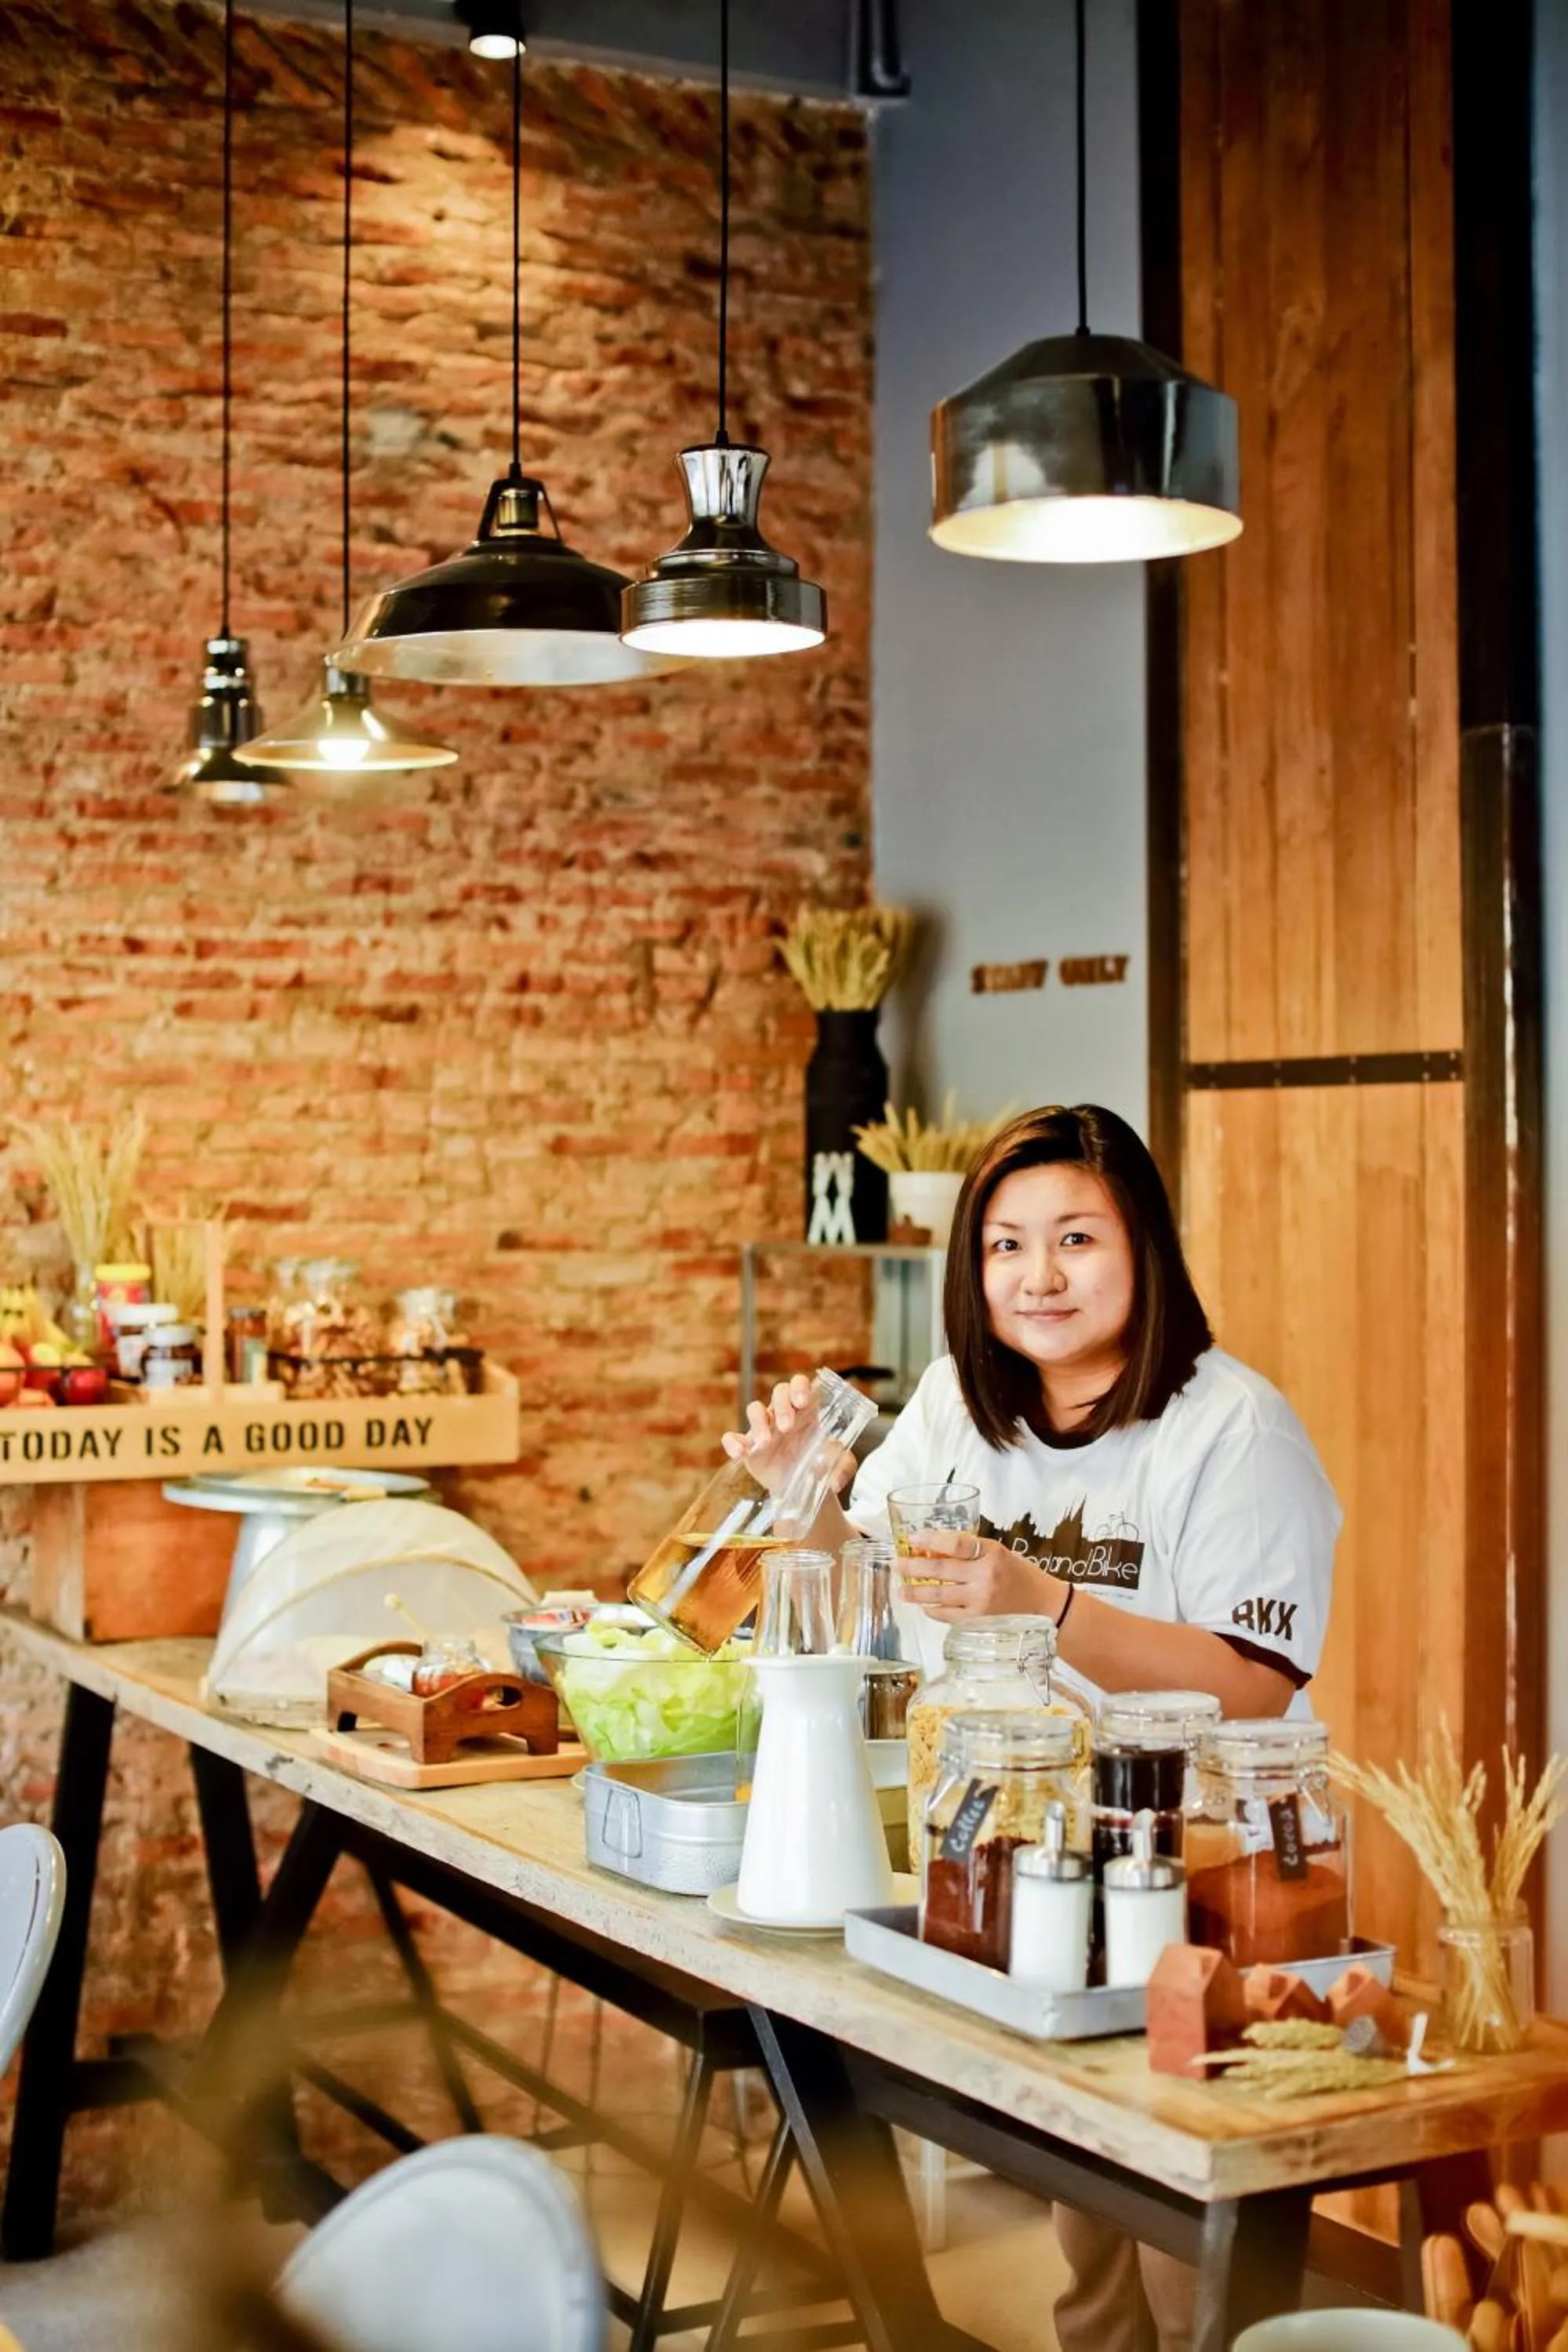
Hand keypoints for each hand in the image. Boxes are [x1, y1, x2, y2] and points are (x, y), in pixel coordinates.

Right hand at [721, 1375, 855, 1500]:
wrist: (801, 1488)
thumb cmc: (819, 1465)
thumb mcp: (838, 1465)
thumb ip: (843, 1468)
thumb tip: (835, 1482)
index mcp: (806, 1411)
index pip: (800, 1384)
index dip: (799, 1387)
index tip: (802, 1402)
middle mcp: (783, 1414)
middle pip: (779, 1392)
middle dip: (782, 1405)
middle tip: (787, 1427)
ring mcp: (764, 1429)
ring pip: (755, 1409)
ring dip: (759, 1422)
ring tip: (766, 1442)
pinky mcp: (748, 1447)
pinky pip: (732, 1436)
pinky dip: (732, 1442)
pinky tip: (740, 1453)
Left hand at [902, 1528, 1067, 1623]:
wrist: (1045, 1605)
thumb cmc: (1020, 1575)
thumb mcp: (999, 1553)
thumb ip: (971, 1551)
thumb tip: (933, 1549)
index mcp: (992, 1554)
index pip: (955, 1544)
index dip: (930, 1540)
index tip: (912, 1539)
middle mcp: (985, 1577)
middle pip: (940, 1571)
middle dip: (913, 1568)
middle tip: (896, 1564)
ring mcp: (981, 1601)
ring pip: (940, 1596)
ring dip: (916, 1593)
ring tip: (901, 1591)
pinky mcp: (979, 1621)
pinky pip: (949, 1615)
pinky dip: (934, 1610)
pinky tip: (925, 1607)